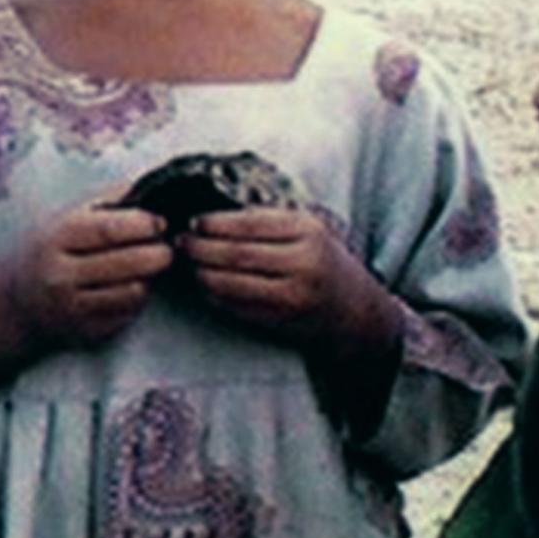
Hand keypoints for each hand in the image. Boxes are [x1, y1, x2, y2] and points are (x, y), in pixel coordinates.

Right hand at [0, 201, 170, 353]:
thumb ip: (109, 200)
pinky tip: (129, 286)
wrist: (15, 303)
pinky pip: (129, 312)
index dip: (145, 224)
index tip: (160, 223)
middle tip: (166, 247)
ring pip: (135, 290)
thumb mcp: (67, 218)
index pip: (111, 229)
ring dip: (150, 277)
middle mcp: (61, 274)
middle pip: (130, 262)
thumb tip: (151, 185)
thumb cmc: (51, 251)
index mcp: (57, 238)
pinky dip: (137, 298)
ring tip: (146, 266)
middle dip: (160, 252)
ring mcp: (72, 307)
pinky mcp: (86, 331)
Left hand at [180, 208, 402, 433]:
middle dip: (200, 248)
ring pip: (231, 282)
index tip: (195, 222)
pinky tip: (207, 285)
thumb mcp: (311, 231)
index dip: (215, 223)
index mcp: (309, 231)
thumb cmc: (327, 263)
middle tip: (181, 243)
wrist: (357, 309)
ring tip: (190, 264)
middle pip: (235, 253)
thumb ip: (272, 223)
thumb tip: (214, 219)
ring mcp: (292, 294)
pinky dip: (215, 294)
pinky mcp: (282, 319)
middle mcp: (303, 262)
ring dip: (202, 273)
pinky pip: (236, 305)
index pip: (249, 224)